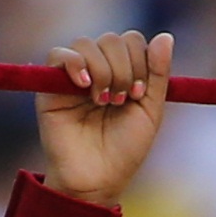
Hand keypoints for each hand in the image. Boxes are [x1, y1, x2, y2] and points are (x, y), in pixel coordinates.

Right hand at [36, 29, 168, 208]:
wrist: (97, 180)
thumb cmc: (124, 150)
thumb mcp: (150, 110)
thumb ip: (158, 74)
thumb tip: (166, 36)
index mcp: (123, 72)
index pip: (132, 40)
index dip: (140, 61)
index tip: (139, 95)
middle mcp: (98, 69)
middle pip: (112, 39)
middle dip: (123, 68)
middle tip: (121, 101)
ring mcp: (73, 76)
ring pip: (87, 44)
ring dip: (102, 71)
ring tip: (103, 102)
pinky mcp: (50, 86)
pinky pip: (58, 54)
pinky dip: (74, 64)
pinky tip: (85, 86)